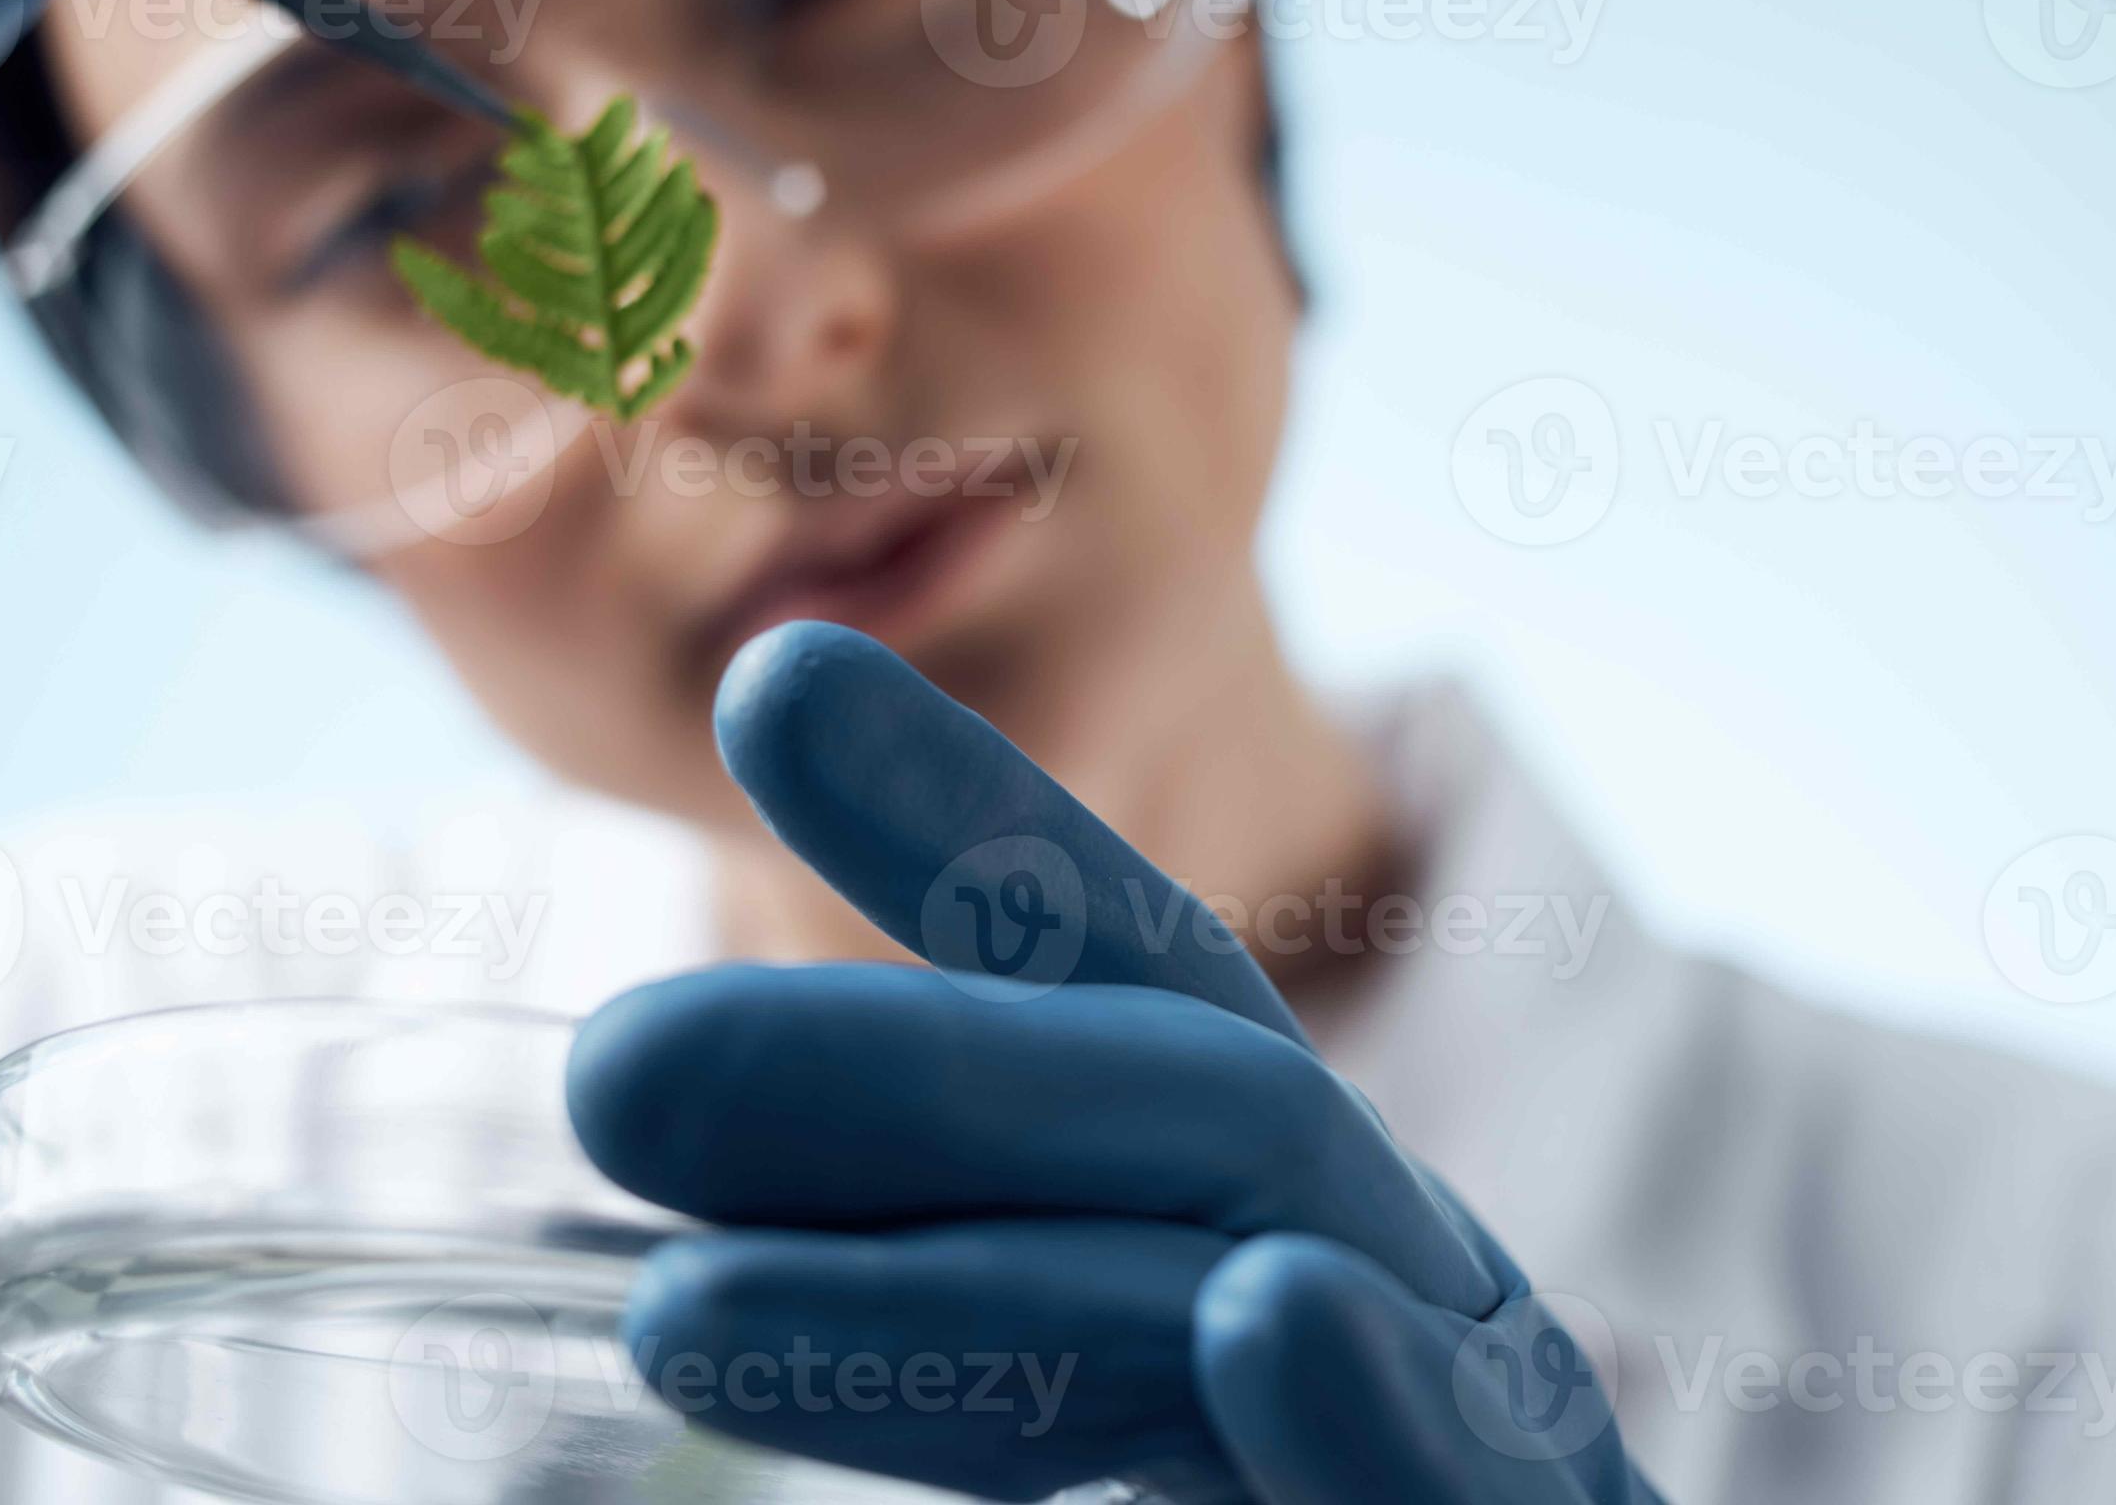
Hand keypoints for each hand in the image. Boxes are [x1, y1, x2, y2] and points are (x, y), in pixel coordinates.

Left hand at [568, 622, 1665, 1504]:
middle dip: (908, 1073)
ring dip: (999, 1269)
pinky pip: (1465, 1484)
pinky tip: (1272, 1321)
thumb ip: (979, 1360)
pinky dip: (1382, 1409)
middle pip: (1180, 1109)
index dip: (964, 829)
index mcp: (1276, 1244)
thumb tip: (684, 1286)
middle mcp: (1394, 1303)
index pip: (1122, 997)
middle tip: (617, 1074)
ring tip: (688, 1310)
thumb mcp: (1084, 1411)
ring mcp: (1498, 1440)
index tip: (775, 689)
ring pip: (1282, 1269)